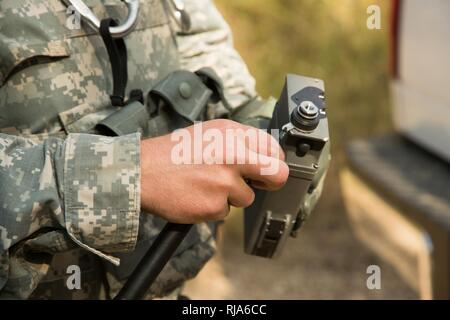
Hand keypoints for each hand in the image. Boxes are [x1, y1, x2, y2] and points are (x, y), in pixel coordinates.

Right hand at [140, 119, 288, 222]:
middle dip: (272, 182)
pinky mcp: (215, 205)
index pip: (273, 148)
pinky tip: (197, 195)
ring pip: (246, 197)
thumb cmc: (172, 153)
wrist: (141, 171)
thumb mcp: (208, 133)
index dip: (273, 161)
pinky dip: (213, 207)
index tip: (268, 168)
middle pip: (277, 174)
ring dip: (231, 196)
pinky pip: (225, 211)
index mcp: (232, 133)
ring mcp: (225, 182)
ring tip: (206, 185)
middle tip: (260, 183)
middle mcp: (233, 155)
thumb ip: (237, 142)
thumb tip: (261, 155)